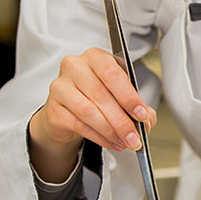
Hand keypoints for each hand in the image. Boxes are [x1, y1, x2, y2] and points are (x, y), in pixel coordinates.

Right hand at [28, 47, 157, 180]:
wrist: (66, 110)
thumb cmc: (95, 97)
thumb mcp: (120, 95)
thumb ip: (138, 106)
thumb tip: (147, 120)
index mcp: (96, 57)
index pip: (112, 73)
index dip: (128, 96)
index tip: (141, 114)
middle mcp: (75, 67)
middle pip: (101, 95)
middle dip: (122, 121)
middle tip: (135, 137)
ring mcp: (60, 86)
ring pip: (88, 111)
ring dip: (110, 130)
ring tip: (124, 142)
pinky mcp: (52, 108)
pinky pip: (78, 124)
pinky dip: (99, 137)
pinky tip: (111, 142)